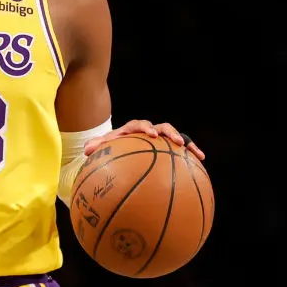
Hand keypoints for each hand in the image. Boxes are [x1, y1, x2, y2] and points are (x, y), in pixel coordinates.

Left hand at [84, 119, 204, 159]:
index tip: (150, 135)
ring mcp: (161, 139)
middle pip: (163, 127)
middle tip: (177, 141)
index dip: (146, 128)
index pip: (140, 125)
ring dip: (186, 143)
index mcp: (134, 129)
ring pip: (176, 137)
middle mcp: (150, 131)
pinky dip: (191, 153)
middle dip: (170, 133)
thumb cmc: (114, 147)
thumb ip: (98, 146)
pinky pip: (181, 150)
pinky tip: (201, 161)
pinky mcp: (168, 147)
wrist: (123, 145)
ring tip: (196, 153)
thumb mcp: (105, 146)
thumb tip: (86, 149)